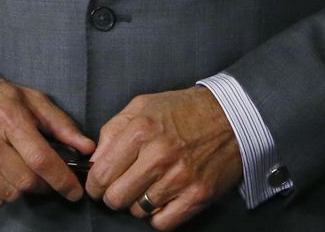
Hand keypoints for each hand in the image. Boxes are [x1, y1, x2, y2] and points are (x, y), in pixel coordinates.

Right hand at [0, 72, 94, 209]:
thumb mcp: (31, 99)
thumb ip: (61, 124)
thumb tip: (87, 148)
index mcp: (9, 117)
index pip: (41, 159)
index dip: (62, 180)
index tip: (75, 191)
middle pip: (27, 182)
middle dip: (45, 185)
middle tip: (46, 177)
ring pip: (10, 194)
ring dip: (22, 189)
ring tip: (19, 169)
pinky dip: (2, 194)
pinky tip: (0, 174)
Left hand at [85, 87, 241, 227]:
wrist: (229, 116)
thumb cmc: (182, 110)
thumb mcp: (142, 105)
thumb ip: (113, 130)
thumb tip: (94, 161)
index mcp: (141, 130)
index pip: (101, 173)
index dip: (95, 183)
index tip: (98, 183)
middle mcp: (158, 156)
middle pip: (116, 198)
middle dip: (113, 195)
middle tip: (121, 186)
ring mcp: (179, 178)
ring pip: (138, 211)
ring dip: (137, 203)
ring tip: (147, 185)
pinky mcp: (197, 196)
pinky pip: (162, 223)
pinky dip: (157, 215)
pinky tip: (162, 197)